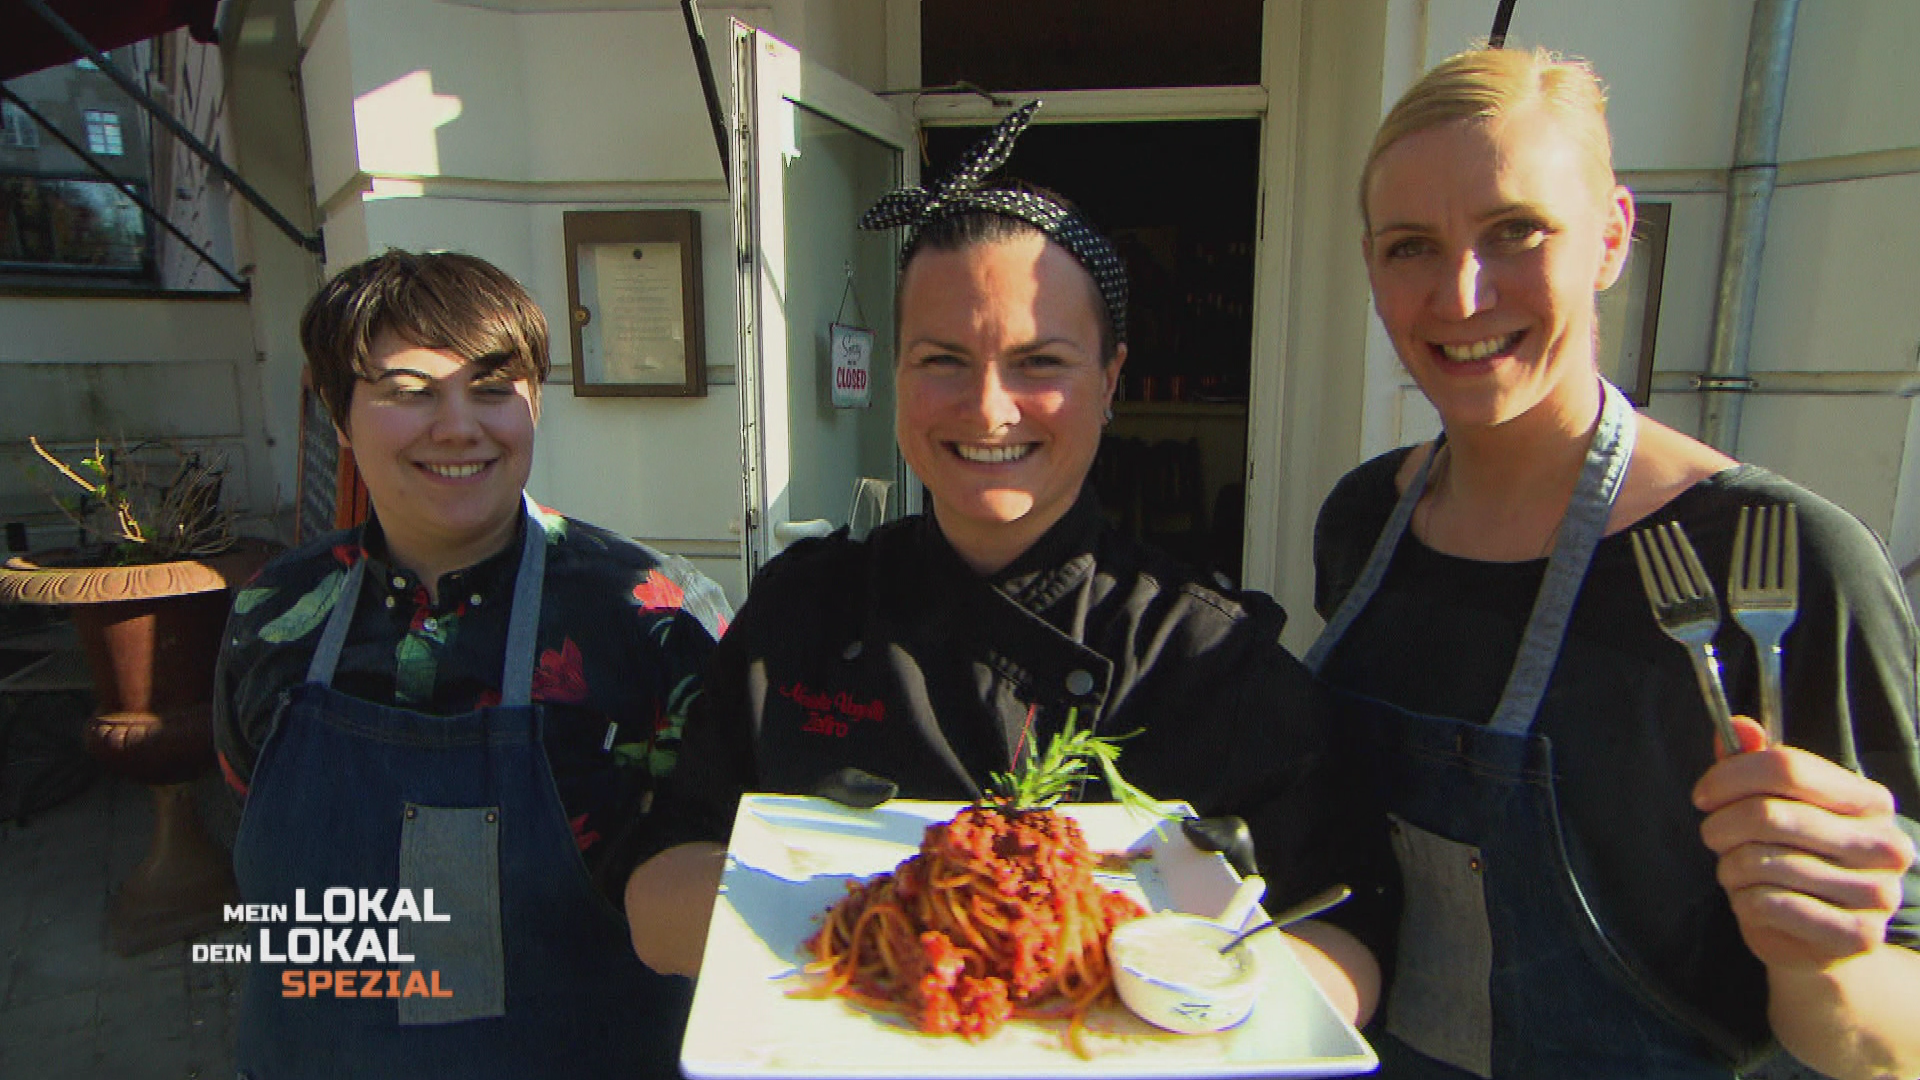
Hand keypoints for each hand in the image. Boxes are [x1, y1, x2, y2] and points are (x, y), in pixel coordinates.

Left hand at [1693, 715, 1915, 971]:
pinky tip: (1754, 902)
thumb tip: (1739, 725)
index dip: (1730, 776)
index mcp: (1870, 800)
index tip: (1703, 795)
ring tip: (1737, 873)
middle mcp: (1885, 844)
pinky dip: (1745, 902)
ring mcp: (1877, 893)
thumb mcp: (1774, 806)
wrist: (1821, 942)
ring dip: (1730, 867)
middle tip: (1713, 837)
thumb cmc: (1793, 860)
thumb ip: (1756, 764)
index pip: (1788, 767)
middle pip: (1768, 813)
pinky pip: (1769, 904)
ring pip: (1761, 861)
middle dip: (1721, 826)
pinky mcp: (1857, 934)